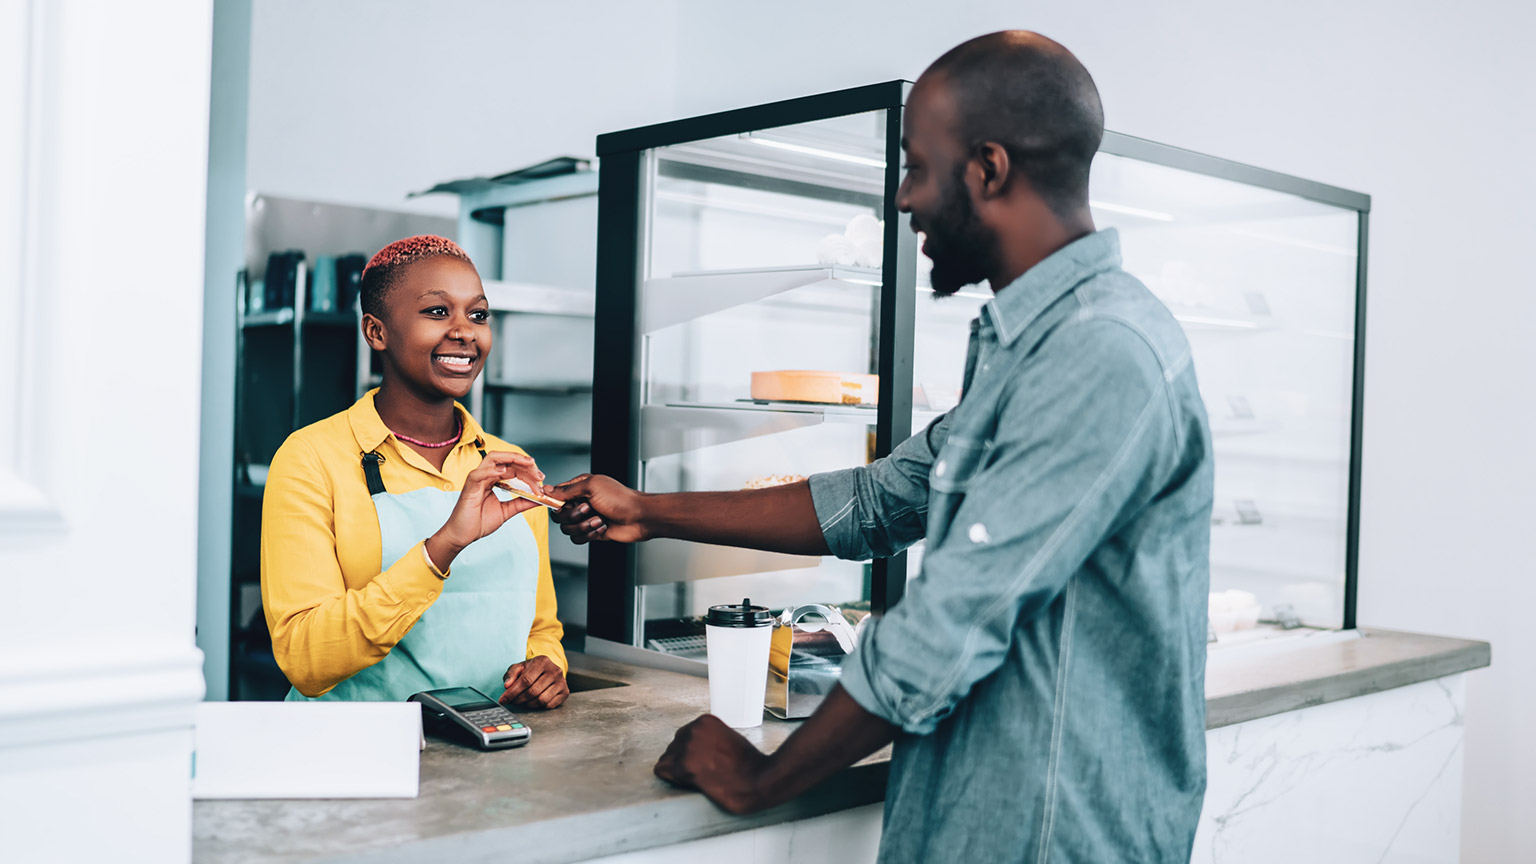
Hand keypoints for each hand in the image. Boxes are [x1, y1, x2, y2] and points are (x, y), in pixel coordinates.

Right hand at [427, 452, 544, 566]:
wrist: (462, 536)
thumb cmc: (479, 522)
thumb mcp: (507, 511)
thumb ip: (522, 503)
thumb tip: (541, 498)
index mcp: (493, 479)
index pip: (512, 466)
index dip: (528, 469)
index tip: (541, 478)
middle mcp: (485, 475)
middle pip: (506, 459)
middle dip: (524, 462)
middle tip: (539, 474)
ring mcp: (476, 479)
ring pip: (493, 459)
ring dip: (512, 459)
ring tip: (528, 464)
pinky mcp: (469, 487)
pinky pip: (479, 474)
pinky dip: (492, 471)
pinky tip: (505, 472)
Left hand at [499, 655, 568, 709]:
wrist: (547, 671)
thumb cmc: (531, 670)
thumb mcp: (519, 667)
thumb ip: (511, 674)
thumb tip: (507, 686)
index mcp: (542, 661)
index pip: (526, 680)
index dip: (512, 692)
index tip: (503, 700)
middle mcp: (555, 670)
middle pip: (533, 691)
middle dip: (518, 699)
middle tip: (511, 702)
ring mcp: (562, 682)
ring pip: (541, 700)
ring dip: (528, 704)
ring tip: (521, 702)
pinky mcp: (565, 692)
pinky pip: (549, 705)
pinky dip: (538, 707)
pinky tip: (532, 702)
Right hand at [547, 474, 649, 543]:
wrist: (639, 517)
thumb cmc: (620, 499)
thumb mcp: (592, 487)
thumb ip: (567, 490)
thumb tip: (548, 489)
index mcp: (580, 488)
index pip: (556, 496)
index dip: (556, 503)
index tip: (562, 506)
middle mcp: (581, 503)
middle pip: (559, 515)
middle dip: (573, 515)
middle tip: (589, 509)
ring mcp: (586, 518)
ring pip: (567, 529)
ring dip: (583, 526)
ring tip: (599, 520)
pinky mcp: (591, 532)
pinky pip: (577, 538)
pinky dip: (589, 535)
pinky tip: (601, 528)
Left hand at [654, 714, 769, 814]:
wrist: (758, 779)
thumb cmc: (750, 763)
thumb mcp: (729, 737)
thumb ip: (710, 738)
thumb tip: (700, 749)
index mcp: (705, 721)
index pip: (684, 734)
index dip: (691, 749)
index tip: (700, 759)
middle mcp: (693, 730)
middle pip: (675, 745)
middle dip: (683, 757)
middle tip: (699, 770)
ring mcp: (688, 749)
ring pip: (667, 757)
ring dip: (677, 768)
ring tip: (694, 777)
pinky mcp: (685, 768)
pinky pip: (662, 770)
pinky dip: (670, 777)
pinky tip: (683, 781)